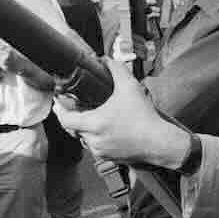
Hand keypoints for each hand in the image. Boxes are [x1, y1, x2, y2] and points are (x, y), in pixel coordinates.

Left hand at [55, 57, 186, 168]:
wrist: (160, 142)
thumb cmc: (144, 117)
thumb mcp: (129, 87)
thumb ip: (115, 69)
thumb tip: (105, 59)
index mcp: (93, 124)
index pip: (65, 119)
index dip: (60, 109)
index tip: (58, 101)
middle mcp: (94, 140)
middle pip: (73, 128)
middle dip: (73, 117)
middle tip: (76, 106)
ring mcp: (101, 151)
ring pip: (84, 138)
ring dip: (85, 128)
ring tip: (93, 116)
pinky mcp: (110, 158)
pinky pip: (96, 147)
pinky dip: (96, 137)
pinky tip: (105, 128)